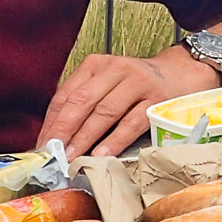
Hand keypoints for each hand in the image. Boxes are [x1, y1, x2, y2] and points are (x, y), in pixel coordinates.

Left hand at [39, 48, 218, 157]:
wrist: (180, 73)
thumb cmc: (136, 84)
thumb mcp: (107, 83)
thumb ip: (84, 103)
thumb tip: (56, 137)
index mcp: (96, 64)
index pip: (66, 95)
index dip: (52, 122)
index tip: (42, 146)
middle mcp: (115, 68)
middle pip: (81, 102)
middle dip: (63, 131)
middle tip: (52, 154)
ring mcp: (137, 82)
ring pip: (104, 112)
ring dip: (85, 137)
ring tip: (72, 157)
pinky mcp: (156, 98)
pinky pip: (132, 122)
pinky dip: (115, 139)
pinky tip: (102, 153)